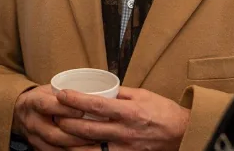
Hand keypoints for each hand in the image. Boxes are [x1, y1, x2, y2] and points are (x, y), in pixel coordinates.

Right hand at [12, 85, 94, 150]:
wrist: (20, 113)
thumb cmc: (41, 98)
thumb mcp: (49, 89)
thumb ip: (66, 93)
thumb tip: (92, 95)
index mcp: (32, 102)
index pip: (46, 106)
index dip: (65, 109)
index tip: (83, 110)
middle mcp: (31, 122)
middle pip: (52, 133)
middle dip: (75, 135)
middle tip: (94, 133)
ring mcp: (33, 138)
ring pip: (54, 147)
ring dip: (75, 146)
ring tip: (92, 143)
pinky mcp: (37, 148)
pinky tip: (83, 149)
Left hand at [55, 87, 189, 150]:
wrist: (181, 133)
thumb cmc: (162, 111)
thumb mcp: (142, 94)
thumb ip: (119, 93)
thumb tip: (97, 88)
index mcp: (129, 112)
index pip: (96, 105)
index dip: (75, 100)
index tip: (61, 94)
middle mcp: (124, 132)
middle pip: (87, 129)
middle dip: (66, 122)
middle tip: (53, 115)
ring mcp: (124, 148)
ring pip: (89, 149)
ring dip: (69, 143)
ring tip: (57, 134)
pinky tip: (72, 149)